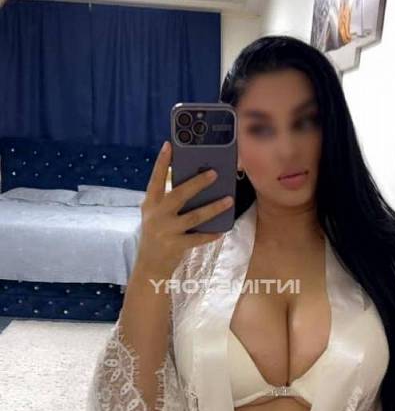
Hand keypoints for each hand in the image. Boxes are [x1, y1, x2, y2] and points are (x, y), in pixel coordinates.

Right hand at [134, 140, 232, 277]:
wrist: (149, 265)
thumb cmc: (156, 233)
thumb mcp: (154, 214)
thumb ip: (166, 199)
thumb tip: (193, 183)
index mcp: (150, 204)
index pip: (155, 179)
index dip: (162, 162)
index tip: (169, 145)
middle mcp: (157, 215)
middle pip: (179, 195)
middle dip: (197, 183)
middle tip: (214, 173)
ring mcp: (166, 231)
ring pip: (194, 216)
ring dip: (213, 208)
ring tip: (229, 200)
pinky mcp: (175, 245)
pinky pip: (198, 238)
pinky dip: (210, 234)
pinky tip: (221, 230)